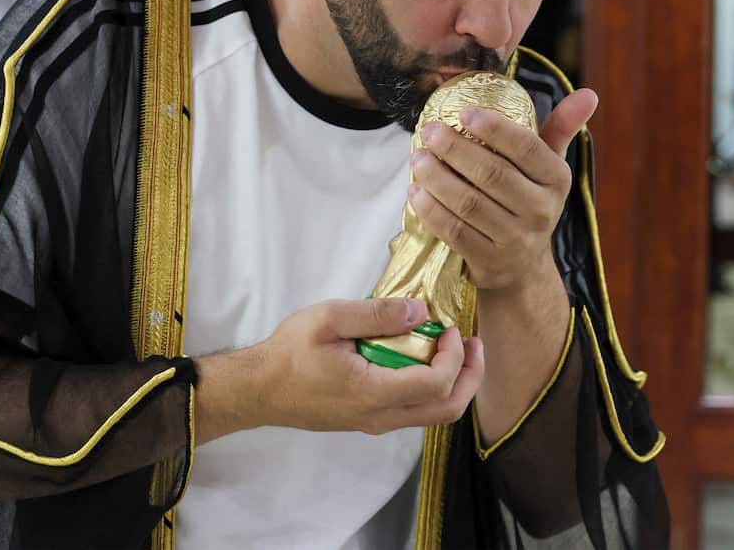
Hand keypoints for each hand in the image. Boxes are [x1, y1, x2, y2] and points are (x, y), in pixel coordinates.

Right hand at [195, 297, 483, 441]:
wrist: (259, 390)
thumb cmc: (290, 352)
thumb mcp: (330, 318)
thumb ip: (376, 314)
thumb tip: (420, 310)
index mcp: (372, 393)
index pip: (436, 384)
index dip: (454, 356)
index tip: (450, 326)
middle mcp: (380, 417)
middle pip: (447, 410)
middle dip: (470, 376)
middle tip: (474, 343)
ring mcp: (376, 423)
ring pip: (434, 415)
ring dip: (455, 383)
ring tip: (456, 349)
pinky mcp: (370, 420)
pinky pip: (416, 411)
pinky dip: (434, 388)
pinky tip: (425, 358)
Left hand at [407, 87, 598, 293]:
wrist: (523, 267)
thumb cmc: (529, 200)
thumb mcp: (547, 167)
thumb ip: (561, 128)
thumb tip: (589, 94)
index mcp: (557, 179)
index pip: (527, 148)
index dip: (495, 128)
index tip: (464, 113)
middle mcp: (542, 210)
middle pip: (492, 174)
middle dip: (455, 149)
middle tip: (430, 131)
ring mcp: (516, 239)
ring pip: (469, 203)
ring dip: (437, 178)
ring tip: (417, 158)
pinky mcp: (490, 261)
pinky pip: (455, 231)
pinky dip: (431, 210)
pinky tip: (415, 192)